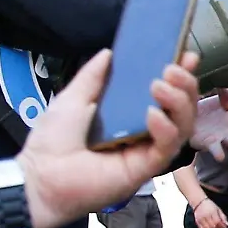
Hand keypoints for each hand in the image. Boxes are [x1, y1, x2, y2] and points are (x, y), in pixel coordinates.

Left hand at [15, 50, 197, 227]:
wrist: (41, 175)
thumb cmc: (54, 140)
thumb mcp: (73, 98)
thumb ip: (94, 77)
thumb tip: (109, 52)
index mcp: (130, 114)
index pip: (164, 94)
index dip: (180, 77)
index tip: (186, 56)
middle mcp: (145, 131)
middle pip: (181, 109)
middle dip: (184, 86)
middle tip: (173, 69)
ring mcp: (148, 150)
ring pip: (182, 127)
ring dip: (178, 103)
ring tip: (160, 85)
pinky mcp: (147, 168)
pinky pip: (166, 147)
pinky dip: (164, 129)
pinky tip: (151, 114)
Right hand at [192, 197, 227, 227]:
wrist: (199, 202)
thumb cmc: (210, 206)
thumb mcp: (218, 209)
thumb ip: (223, 217)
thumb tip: (226, 225)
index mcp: (212, 212)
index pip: (217, 222)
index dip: (222, 227)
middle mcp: (206, 216)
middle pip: (212, 226)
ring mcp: (201, 219)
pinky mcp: (197, 221)